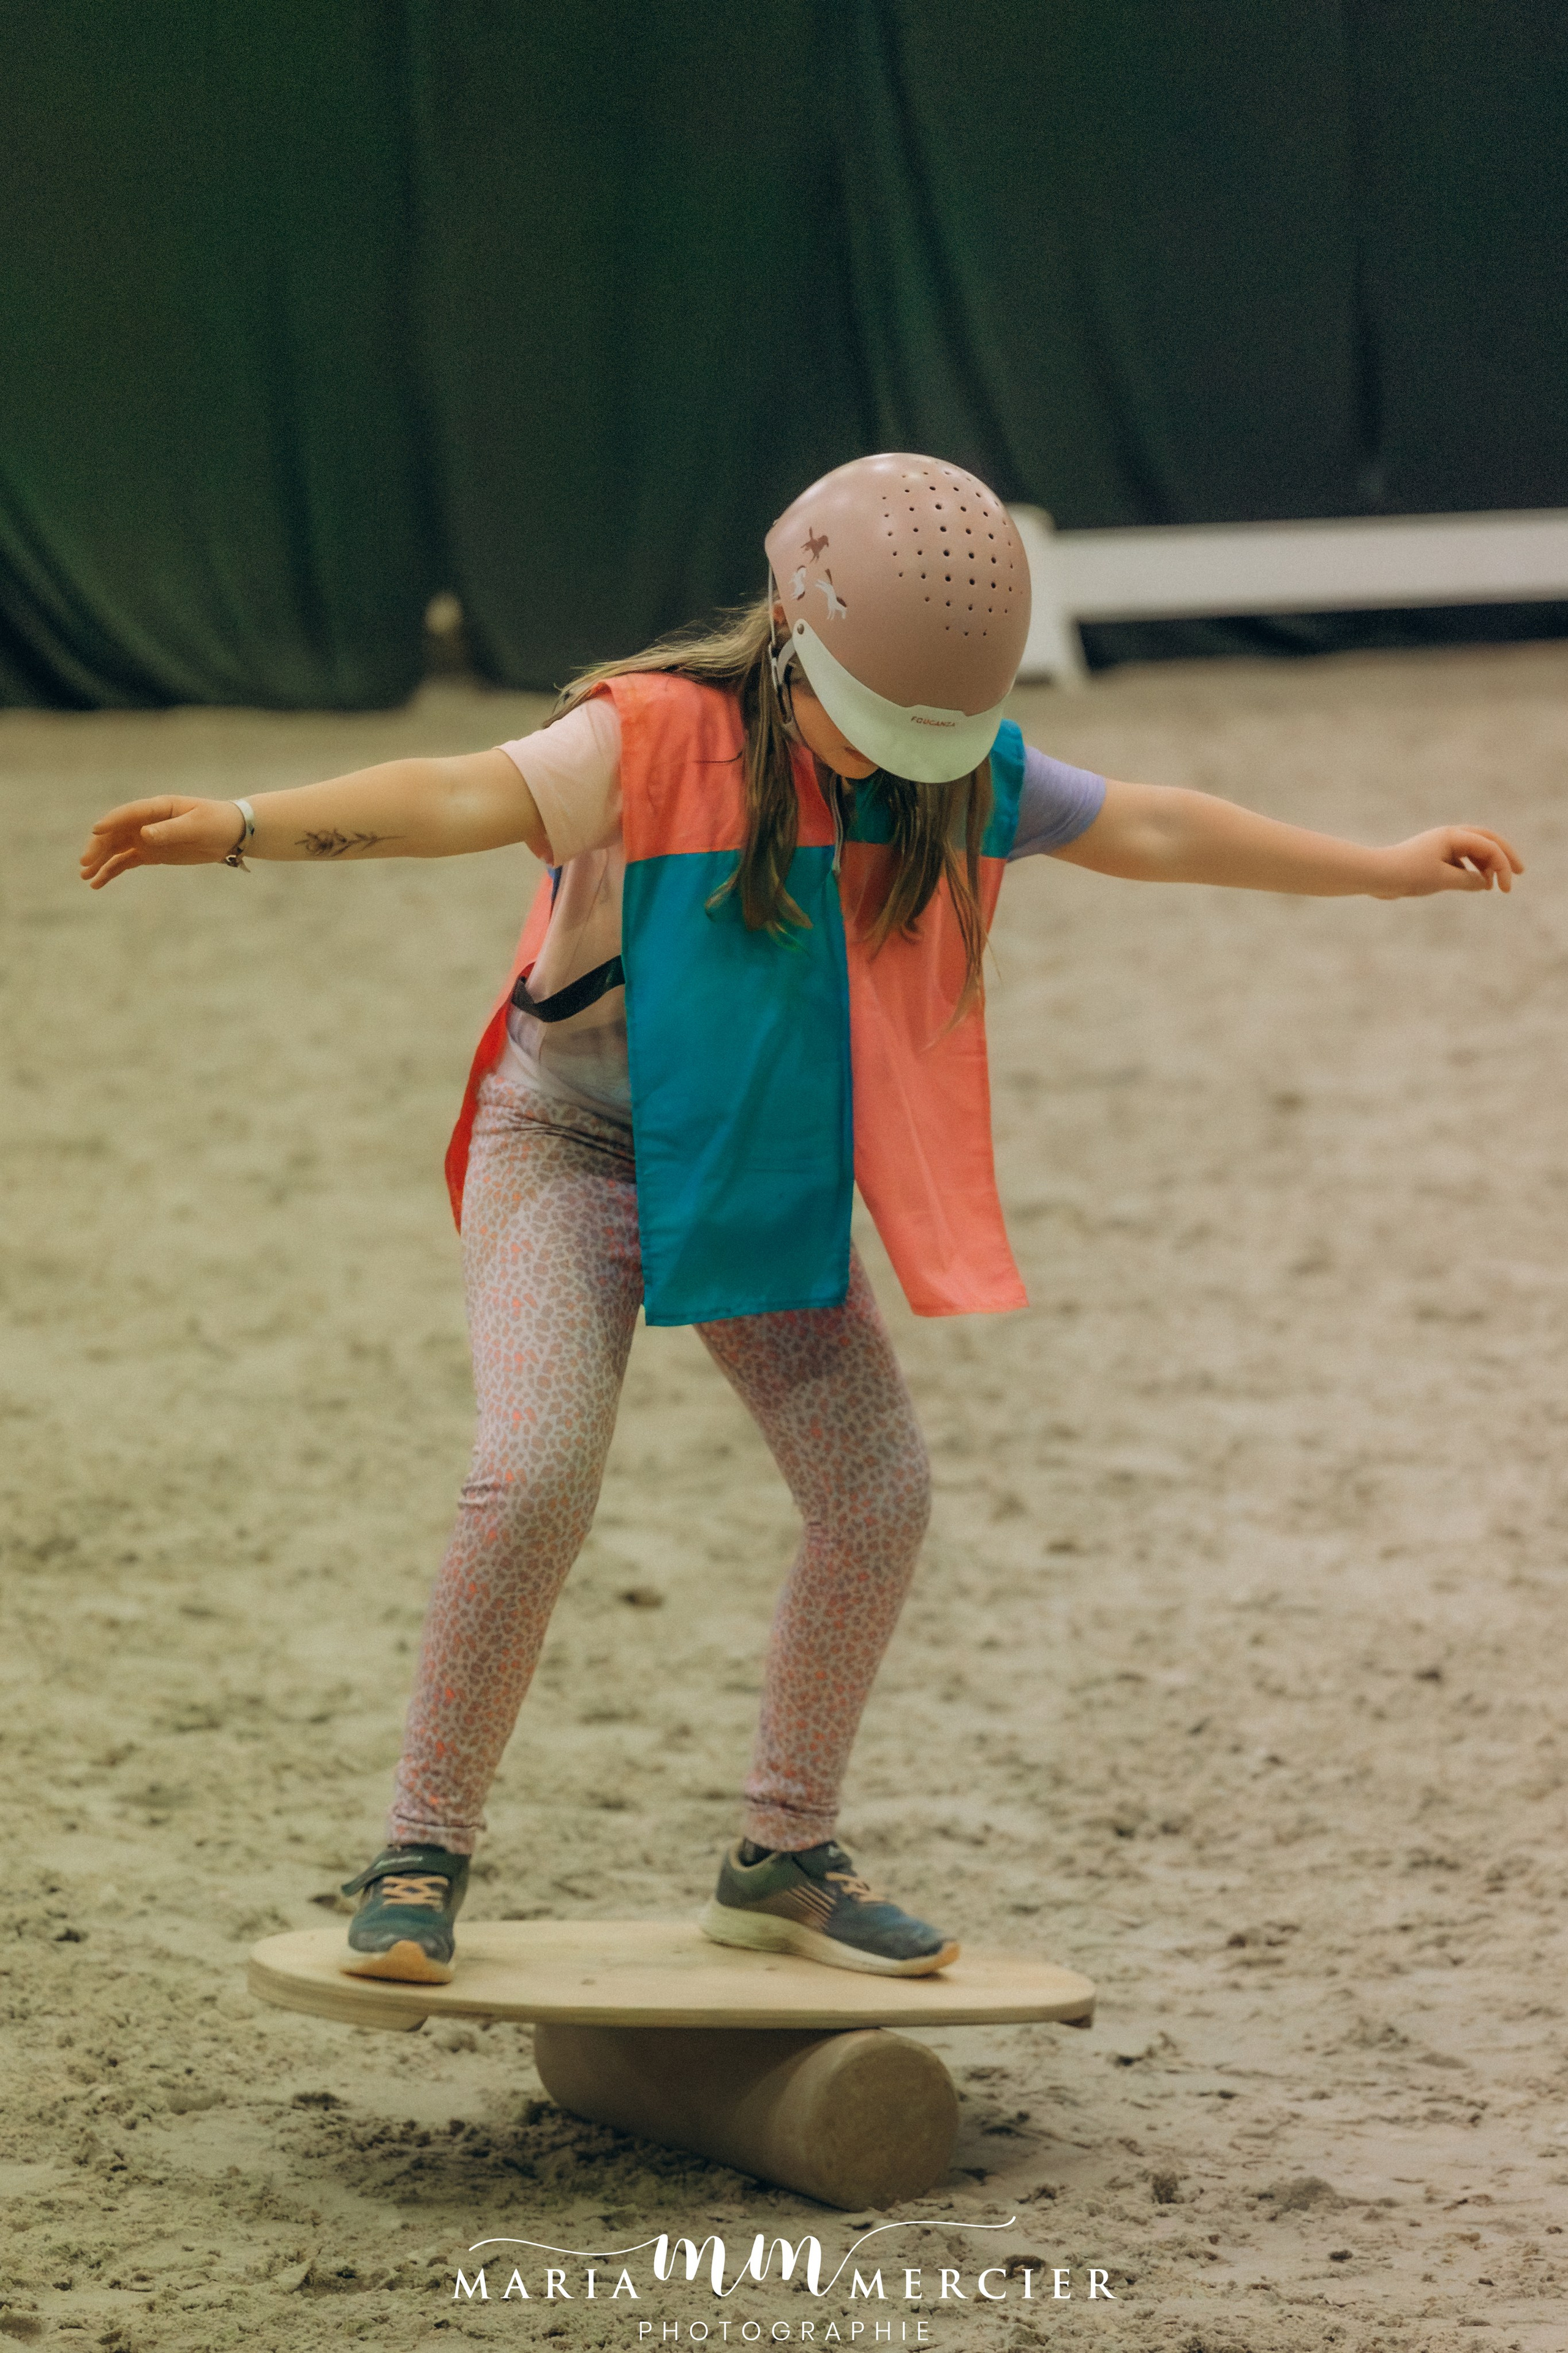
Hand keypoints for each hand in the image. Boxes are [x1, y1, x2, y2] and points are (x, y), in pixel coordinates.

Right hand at [79, 796, 246, 888]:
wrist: (230, 834)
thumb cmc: (216, 823)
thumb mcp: (197, 826)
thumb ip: (170, 830)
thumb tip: (143, 834)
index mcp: (158, 808)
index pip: (129, 814)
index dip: (112, 822)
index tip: (96, 832)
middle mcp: (146, 821)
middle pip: (115, 833)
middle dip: (99, 848)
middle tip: (85, 864)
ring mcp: (145, 837)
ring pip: (116, 849)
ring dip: (100, 861)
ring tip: (86, 876)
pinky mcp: (150, 853)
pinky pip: (125, 862)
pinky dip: (111, 871)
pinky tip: (97, 883)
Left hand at [1371, 826, 1522, 897]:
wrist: (1376, 876)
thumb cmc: (1408, 874)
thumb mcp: (1443, 880)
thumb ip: (1468, 881)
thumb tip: (1484, 883)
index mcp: (1452, 835)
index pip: (1489, 847)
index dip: (1503, 867)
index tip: (1507, 890)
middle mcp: (1448, 836)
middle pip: (1486, 841)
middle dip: (1504, 856)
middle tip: (1521, 872)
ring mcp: (1440, 846)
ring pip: (1473, 851)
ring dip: (1487, 866)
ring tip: (1494, 885)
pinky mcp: (1433, 858)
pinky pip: (1460, 861)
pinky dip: (1471, 871)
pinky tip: (1476, 885)